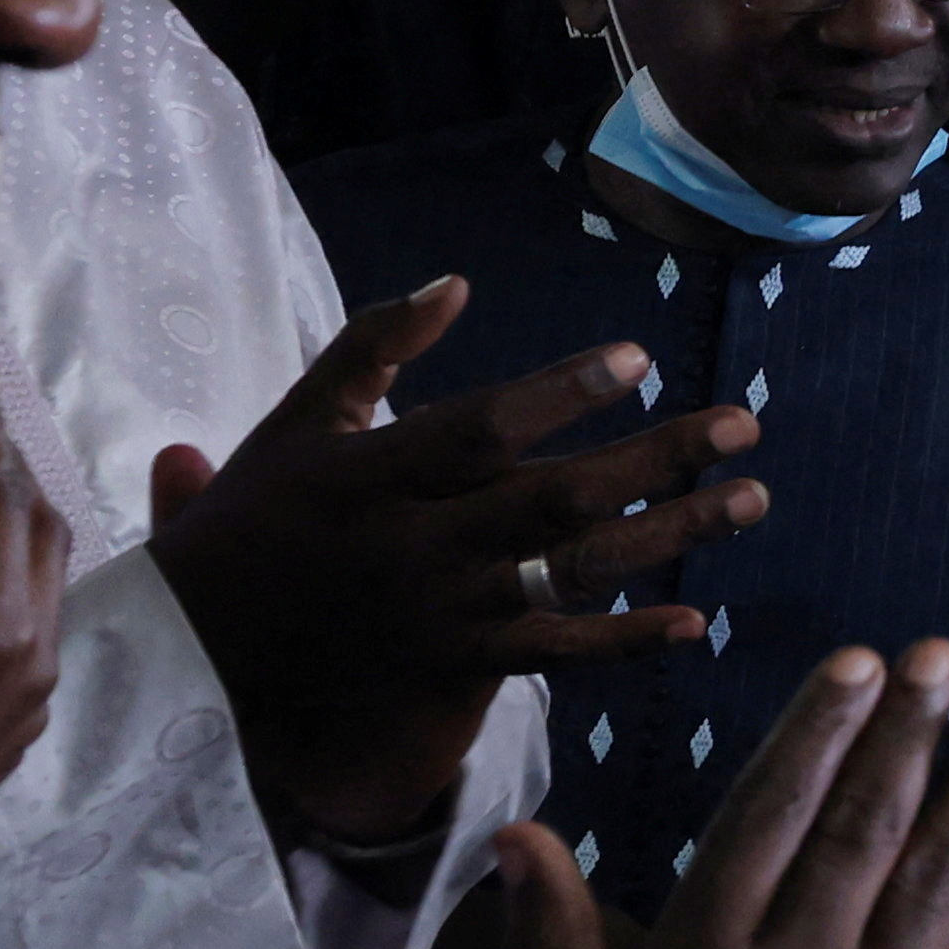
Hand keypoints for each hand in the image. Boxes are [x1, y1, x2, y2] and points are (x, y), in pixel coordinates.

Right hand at [146, 277, 766, 854]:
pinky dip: (624, 643)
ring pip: (572, 573)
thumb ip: (374, 348)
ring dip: (669, 538)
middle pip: (554, 498)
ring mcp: (443, 610)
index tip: (639, 357)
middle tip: (742, 423)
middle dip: (656, 459)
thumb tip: (456, 283)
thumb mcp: (297, 423)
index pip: (481, 427)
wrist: (196, 653)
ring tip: (751, 501)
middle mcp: (418, 543)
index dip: (561, 393)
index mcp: (376, 472)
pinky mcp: (455, 665)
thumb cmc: (256, 519)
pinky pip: (554, 657)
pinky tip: (696, 622)